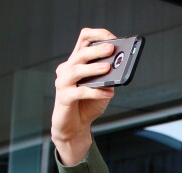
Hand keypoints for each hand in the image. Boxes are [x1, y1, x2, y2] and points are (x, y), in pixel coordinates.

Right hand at [51, 28, 117, 164]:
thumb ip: (108, 79)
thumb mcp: (103, 89)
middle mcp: (67, 69)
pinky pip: (80, 92)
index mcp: (76, 62)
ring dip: (93, 68)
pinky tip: (109, 93)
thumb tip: (118, 69)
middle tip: (111, 49)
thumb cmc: (88, 105)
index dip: (98, 35)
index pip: (84, 39)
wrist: (75, 127)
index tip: (113, 38)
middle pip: (80, 54)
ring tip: (108, 67)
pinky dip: (96, 92)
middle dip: (97, 50)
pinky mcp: (64, 98)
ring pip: (76, 70)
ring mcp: (63, 83)